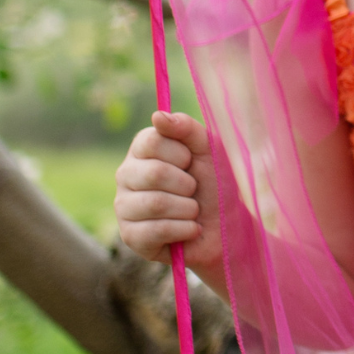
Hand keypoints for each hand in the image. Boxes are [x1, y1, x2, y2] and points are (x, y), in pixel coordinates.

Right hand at [114, 111, 221, 272]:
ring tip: (193, 211)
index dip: (181, 154)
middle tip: (194, 191)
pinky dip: (184, 230)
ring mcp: (124, 207)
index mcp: (141, 150)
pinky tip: (191, 229)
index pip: (151, 141)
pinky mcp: (131, 236)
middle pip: (154, 173)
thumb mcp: (209, 150)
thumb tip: (157, 116)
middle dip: (187, 185)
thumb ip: (187, 128)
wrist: (228, 227)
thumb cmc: (216, 184)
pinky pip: (156, 230)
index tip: (191, 163)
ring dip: (188, 209)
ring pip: (155, 203)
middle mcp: (126, 175)